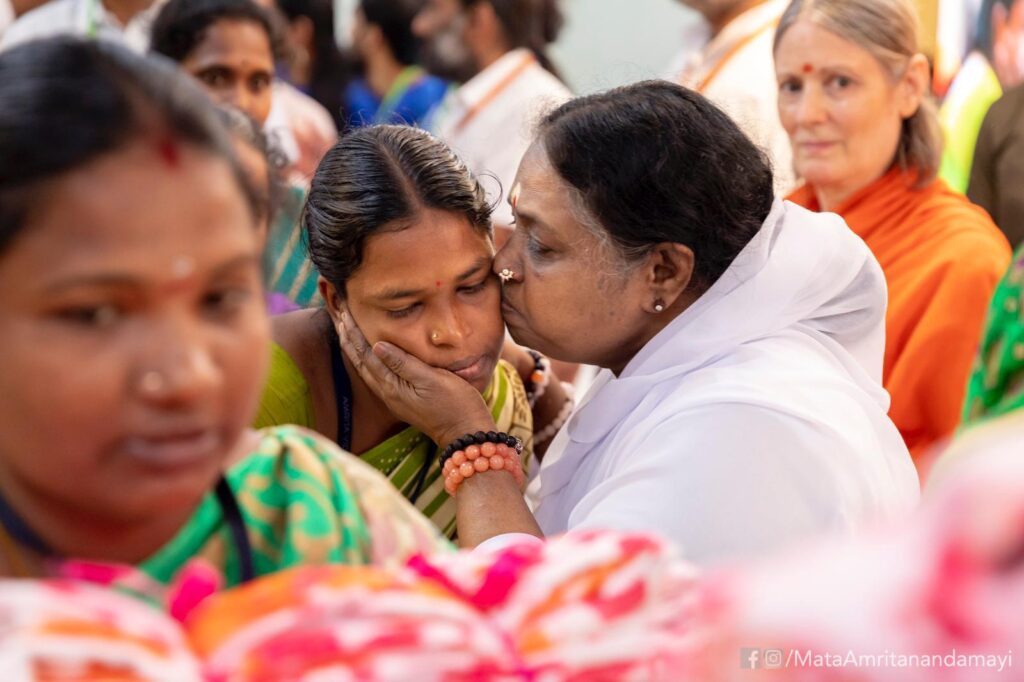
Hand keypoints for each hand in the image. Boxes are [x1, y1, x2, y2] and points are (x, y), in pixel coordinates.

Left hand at [336, 305, 496, 446]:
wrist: (465, 432)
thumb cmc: (455, 403)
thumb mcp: (432, 379)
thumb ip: (404, 363)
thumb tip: (377, 346)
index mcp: (392, 386)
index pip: (365, 354)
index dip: (354, 333)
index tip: (344, 312)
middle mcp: (387, 393)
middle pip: (360, 361)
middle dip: (348, 337)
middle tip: (339, 313)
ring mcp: (394, 398)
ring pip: (366, 368)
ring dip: (354, 348)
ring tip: (346, 329)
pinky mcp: (402, 399)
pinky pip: (376, 374)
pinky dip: (367, 359)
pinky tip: (369, 353)